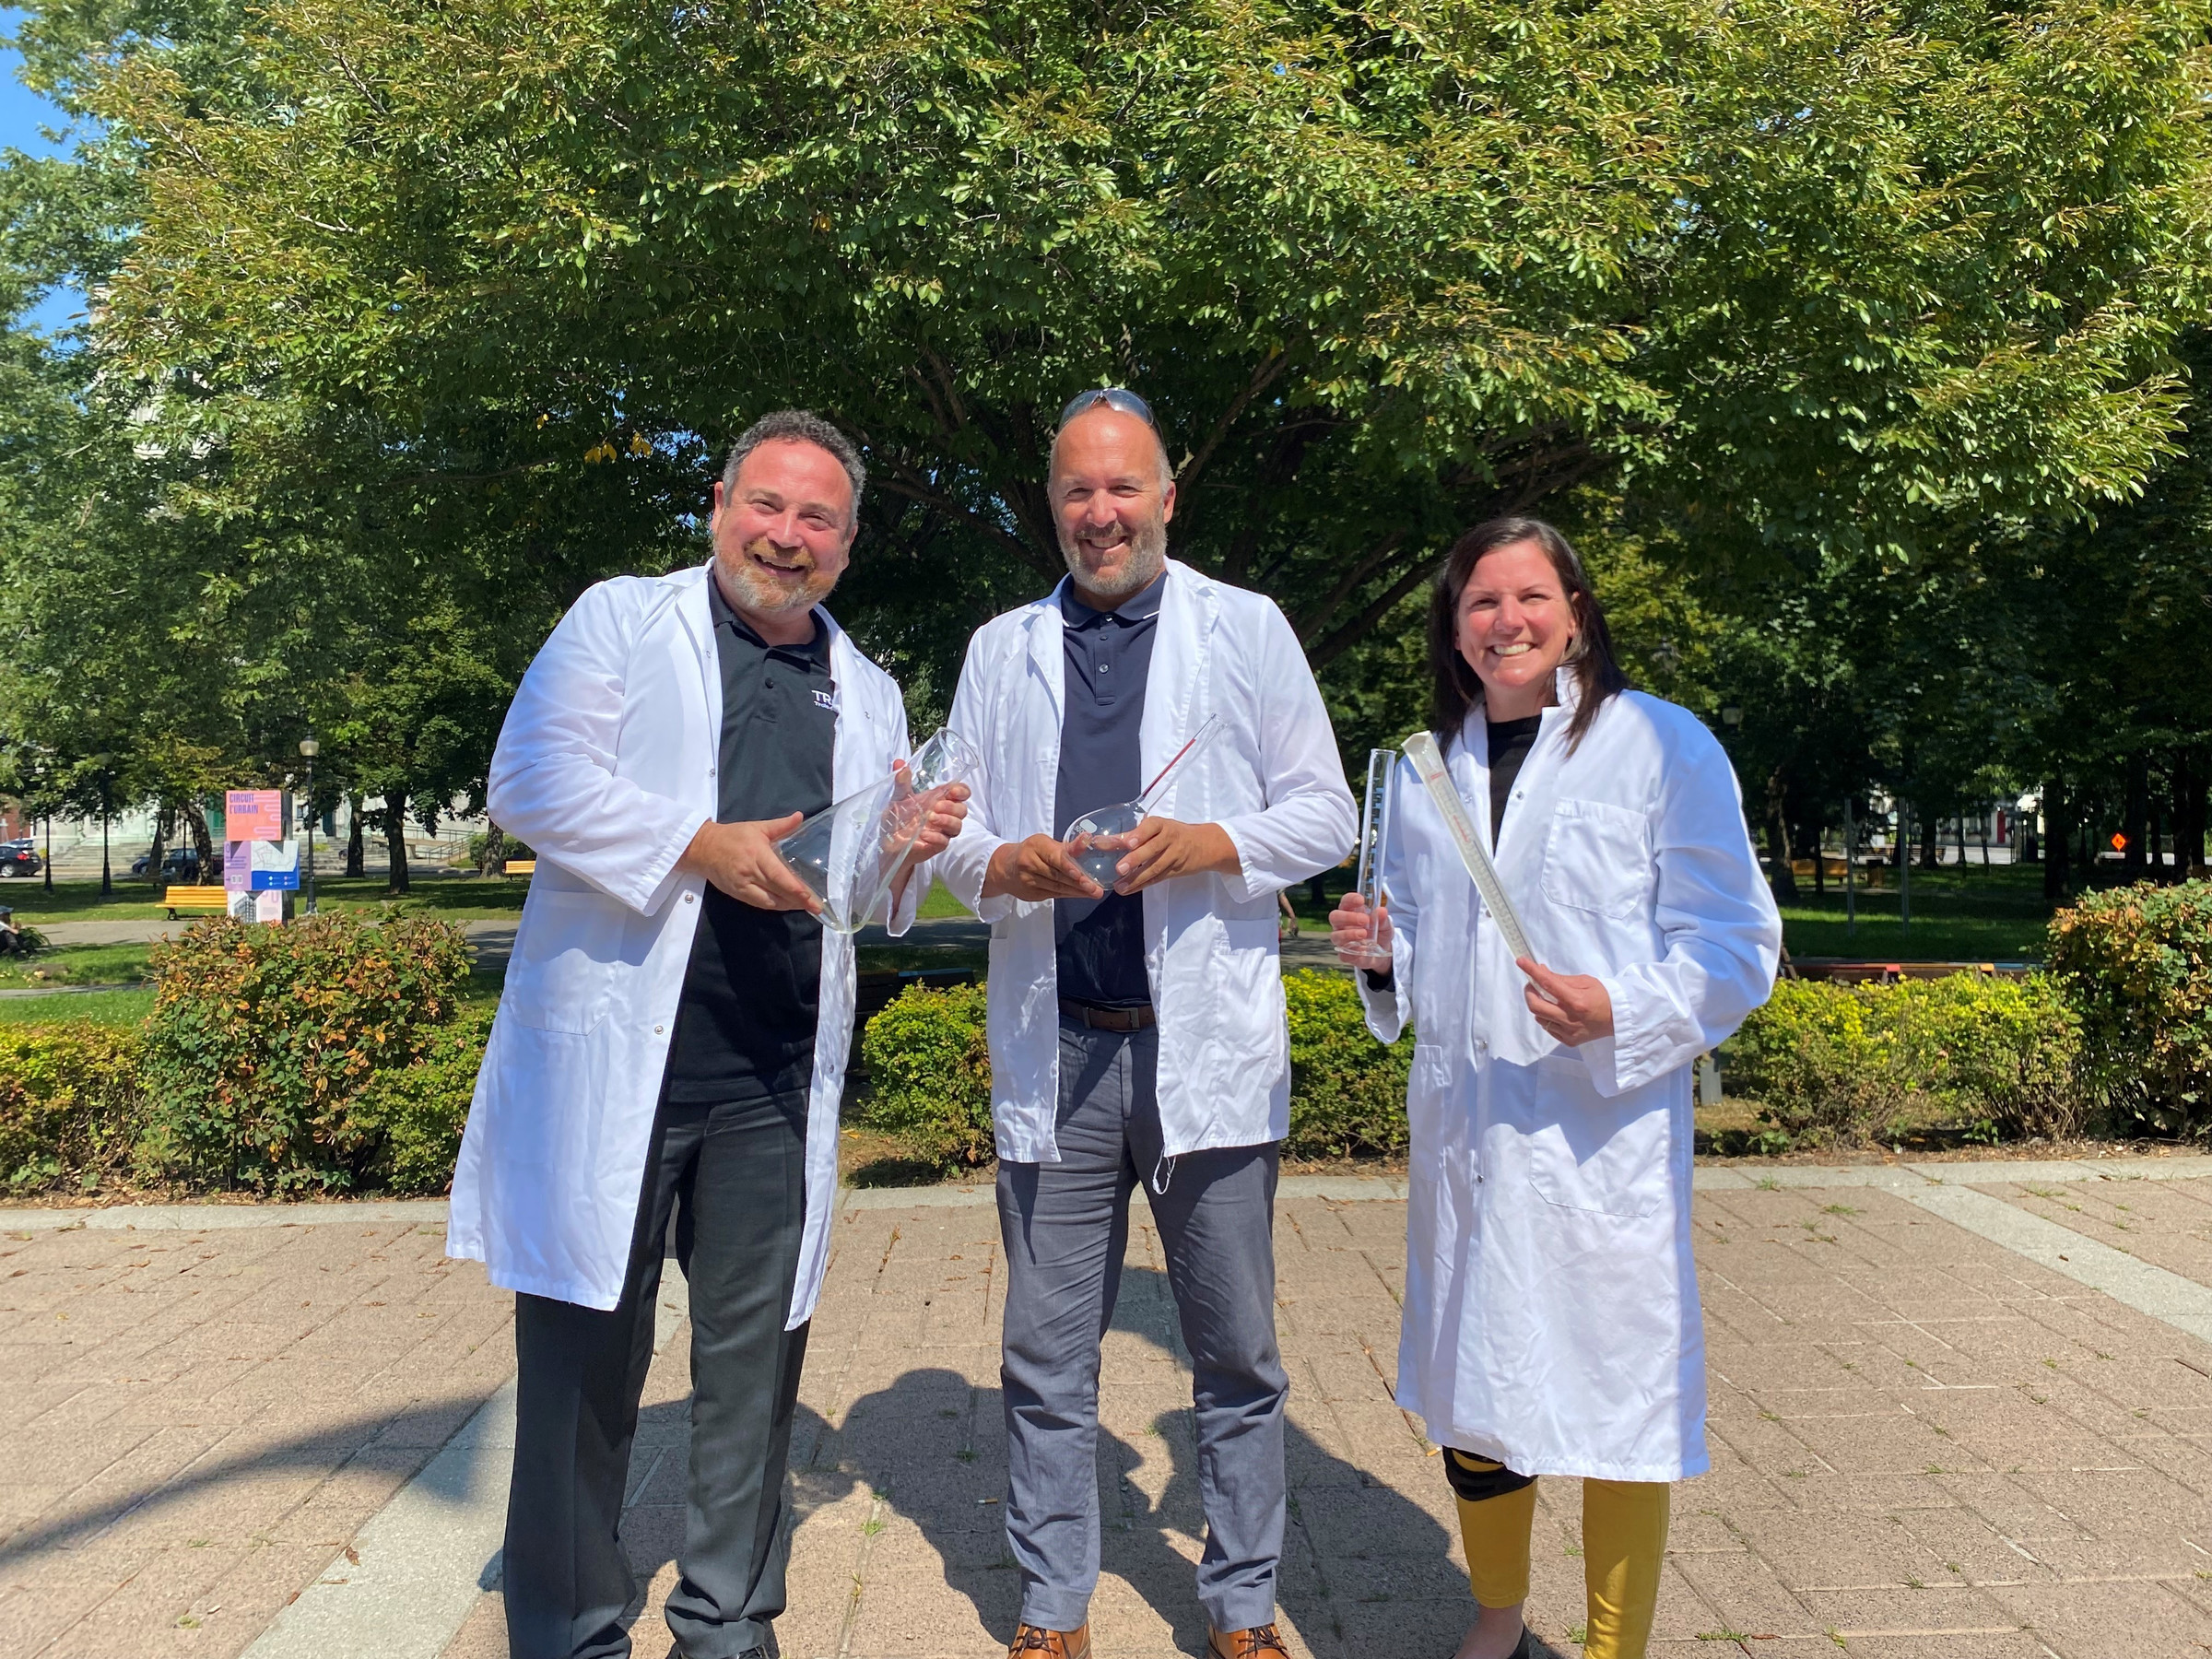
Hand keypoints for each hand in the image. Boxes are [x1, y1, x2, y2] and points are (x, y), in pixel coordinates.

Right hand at [678, 813, 819, 912]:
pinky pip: (759, 904)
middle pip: (777, 892)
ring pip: (769, 902)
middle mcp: (750, 873)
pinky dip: (774, 905)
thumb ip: (781, 825)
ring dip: (787, 906)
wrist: (703, 848)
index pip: (779, 876)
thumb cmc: (733, 836)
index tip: (810, 897)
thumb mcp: (757, 827)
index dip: (795, 889)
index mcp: (757, 854)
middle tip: (816, 906)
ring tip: (805, 906)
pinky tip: (786, 903)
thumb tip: (800, 817)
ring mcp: (742, 886)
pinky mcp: (737, 894)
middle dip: (798, 901)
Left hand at [889, 775, 970, 902]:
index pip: (961, 793)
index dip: (962, 791)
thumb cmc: (897, 819)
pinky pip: (944, 841)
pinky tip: (923, 834)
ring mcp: (942, 831)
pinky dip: (936, 836)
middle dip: (952, 806)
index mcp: (939, 799)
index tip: (953, 790)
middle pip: (963, 810)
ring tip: (930, 818)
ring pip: (958, 826)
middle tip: (936, 806)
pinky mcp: (936, 845)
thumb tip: (900, 763)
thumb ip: (901, 783)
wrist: (887, 843)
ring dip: (947, 820)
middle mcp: (944, 815)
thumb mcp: (897, 798)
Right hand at [984, 833, 1103, 901]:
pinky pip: (1053, 895)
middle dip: (1079, 883)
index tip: (1082, 874)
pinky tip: (1081, 894)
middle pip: (1057, 875)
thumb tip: (1088, 839)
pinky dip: (1069, 895)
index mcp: (1035, 846)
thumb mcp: (1047, 844)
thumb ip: (1068, 846)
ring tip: (1094, 892)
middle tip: (1096, 888)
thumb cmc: (1032, 852)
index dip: (1068, 867)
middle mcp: (1029, 863)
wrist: (1005, 867)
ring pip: (1056, 888)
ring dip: (1077, 891)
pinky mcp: (1030, 894)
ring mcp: (1028, 881)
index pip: (1054, 857)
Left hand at [1112, 817, 1241, 894]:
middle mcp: (1170, 838)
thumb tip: (1108, 841)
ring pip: (1155, 867)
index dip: (1139, 835)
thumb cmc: (1174, 833)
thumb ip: (1136, 833)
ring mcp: (1174, 856)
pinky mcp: (1175, 870)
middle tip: (1119, 868)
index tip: (1127, 842)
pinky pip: (1157, 878)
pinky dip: (1142, 885)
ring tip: (1120, 886)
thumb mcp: (1159, 827)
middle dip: (1135, 859)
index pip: (1150, 827)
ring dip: (1136, 878)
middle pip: (1152, 849)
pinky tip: (1128, 890)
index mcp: (1163, 824)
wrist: (1205, 844)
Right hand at [1329, 891, 1392, 965]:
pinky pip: (1343, 954)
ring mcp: (1341, 940)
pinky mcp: (1344, 955)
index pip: (1345, 902)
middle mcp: (1342, 925)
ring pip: (1335, 935)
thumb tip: (1381, 911)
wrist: (1382, 952)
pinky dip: (1352, 951)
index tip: (1361, 900)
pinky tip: (1362, 949)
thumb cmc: (1380, 932)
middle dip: (1348, 917)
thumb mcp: (1386, 925)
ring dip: (1349, 934)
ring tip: (1364, 934)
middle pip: (1334, 917)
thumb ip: (1383, 919)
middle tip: (1364, 919)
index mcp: (1351, 912)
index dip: (1350, 899)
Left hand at [1518, 958, 1614, 1046]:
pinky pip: (1548, 1028)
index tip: (1521, 962)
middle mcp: (1571, 1019)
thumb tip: (1540, 971)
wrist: (1619, 1018)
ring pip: (1539, 1018)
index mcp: (1577, 1001)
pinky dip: (1547, 1017)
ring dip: (1539, 1005)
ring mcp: (1569, 1032)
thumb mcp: (1584, 981)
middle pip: (1536, 1006)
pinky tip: (1557, 1011)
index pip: (1548, 984)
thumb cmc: (1603, 995)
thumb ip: (1560, 979)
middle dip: (1529, 992)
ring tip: (1548, 998)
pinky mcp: (1569, 1041)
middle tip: (1531, 985)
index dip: (1532, 972)